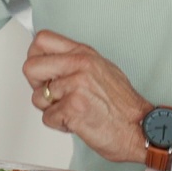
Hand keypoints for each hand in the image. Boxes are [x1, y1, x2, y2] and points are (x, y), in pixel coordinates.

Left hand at [22, 30, 150, 162]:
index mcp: (84, 54)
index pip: (42, 40)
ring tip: (72, 110)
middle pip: (30, 67)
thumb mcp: (102, 69)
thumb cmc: (123, 106)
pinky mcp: (73, 107)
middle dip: (37, 85)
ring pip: (38, 97)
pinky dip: (60, 124)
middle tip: (52, 95)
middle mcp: (79, 65)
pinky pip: (48, 118)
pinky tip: (78, 121)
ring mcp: (76, 85)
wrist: (141, 129)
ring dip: (51, 109)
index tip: (41, 70)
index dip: (34, 56)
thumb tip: (49, 60)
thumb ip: (74, 62)